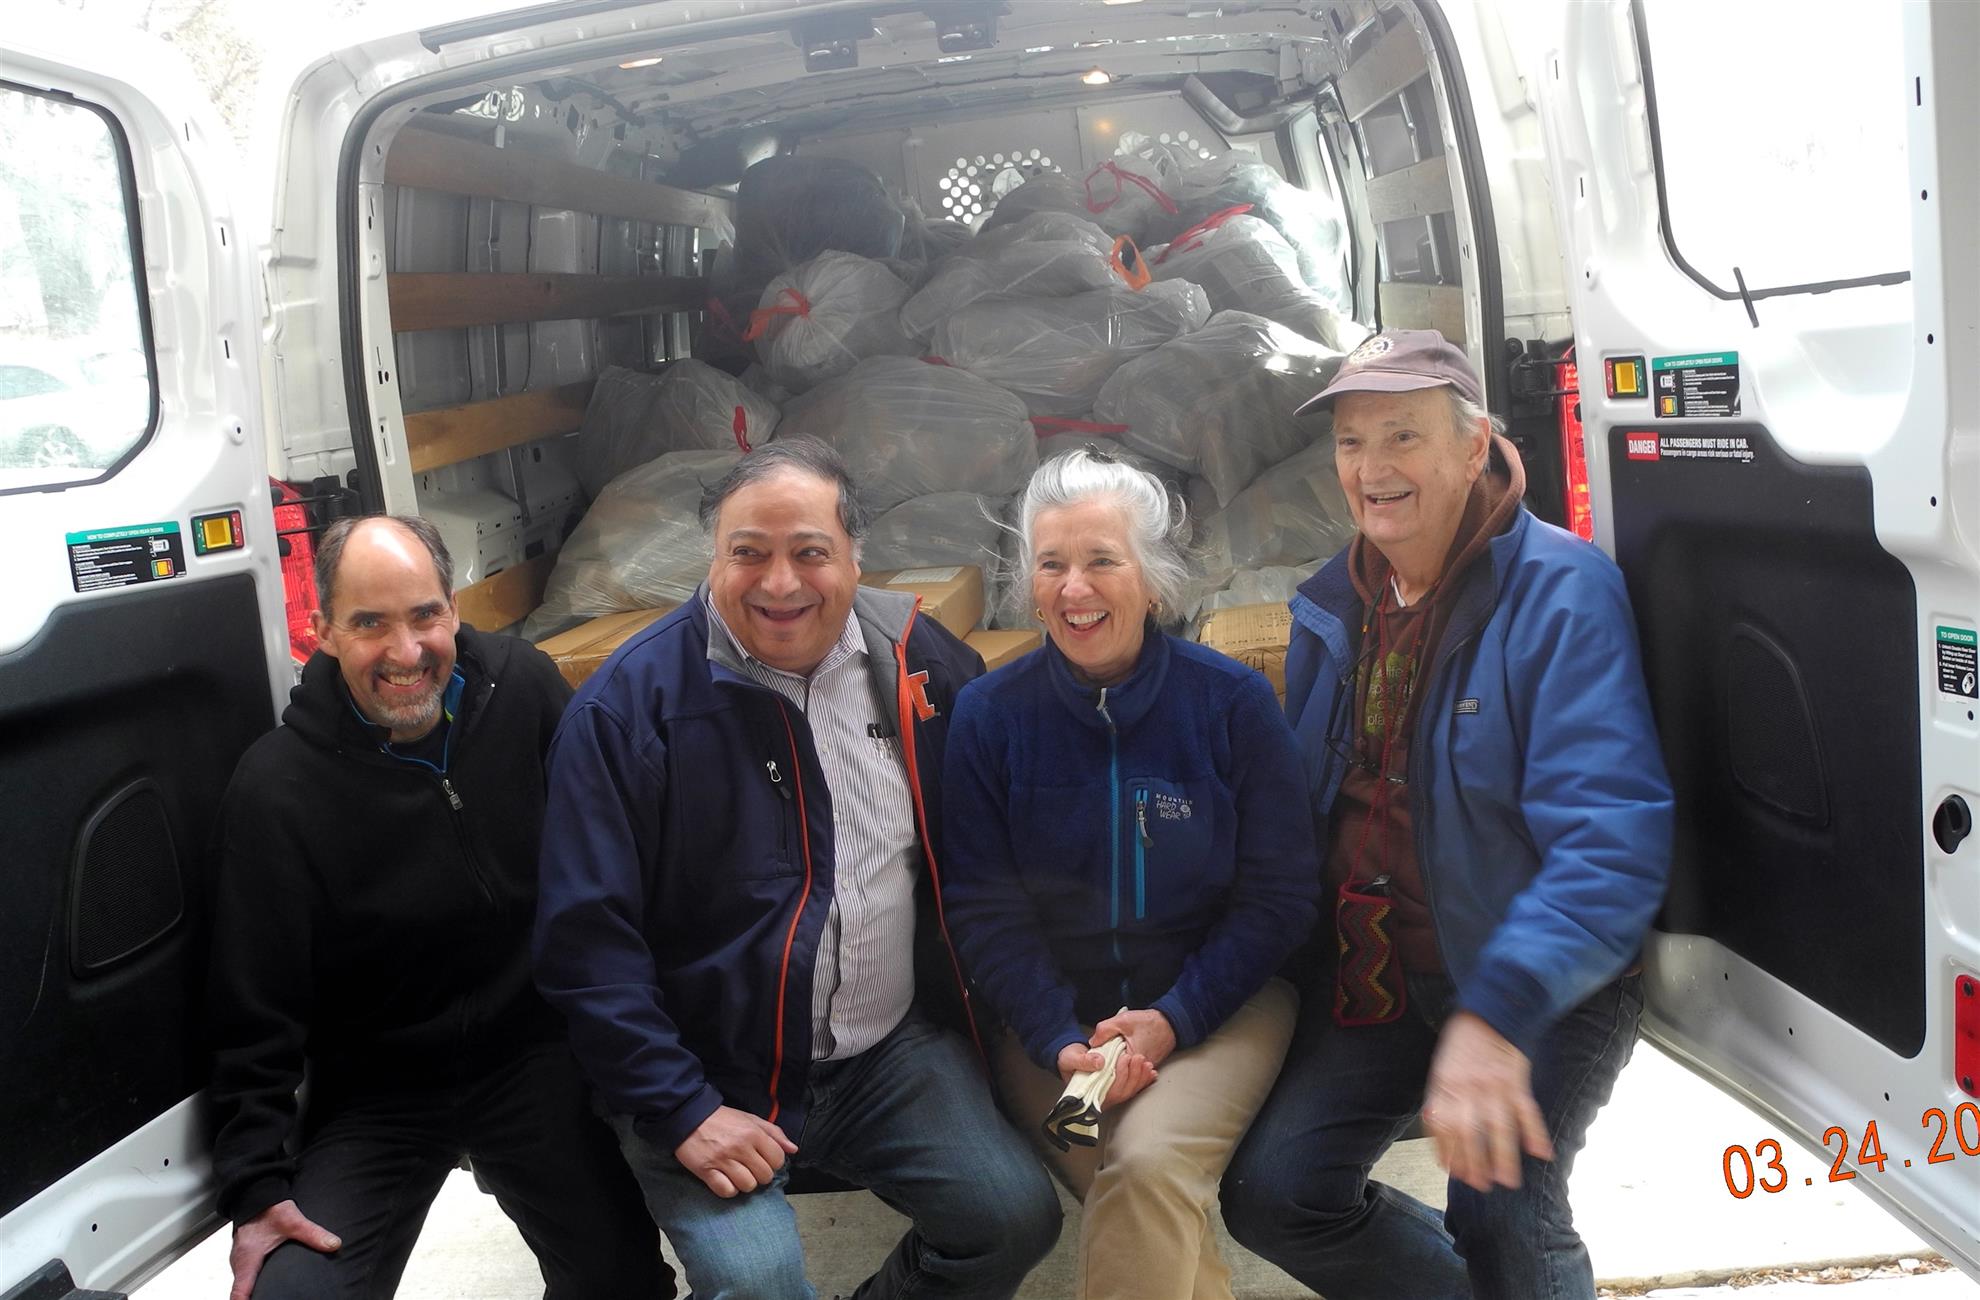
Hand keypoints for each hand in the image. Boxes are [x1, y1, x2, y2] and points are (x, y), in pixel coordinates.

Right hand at [228, 1199, 339, 1299]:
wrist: (258, 1195)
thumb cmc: (269, 1208)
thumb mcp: (292, 1221)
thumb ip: (312, 1234)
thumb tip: (334, 1245)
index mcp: (247, 1260)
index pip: (239, 1294)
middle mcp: (239, 1263)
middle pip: (241, 1294)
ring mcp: (240, 1261)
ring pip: (244, 1286)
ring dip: (254, 1293)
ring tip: (272, 1297)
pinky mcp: (245, 1258)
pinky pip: (247, 1277)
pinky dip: (255, 1284)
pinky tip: (269, 1287)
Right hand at [674, 1105, 797, 1198]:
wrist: (688, 1116)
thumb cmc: (722, 1119)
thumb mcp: (750, 1119)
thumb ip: (774, 1133)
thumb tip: (793, 1149)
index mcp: (753, 1133)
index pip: (777, 1159)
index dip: (773, 1163)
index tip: (764, 1160)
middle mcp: (740, 1147)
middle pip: (764, 1176)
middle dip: (760, 1175)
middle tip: (750, 1168)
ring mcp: (723, 1160)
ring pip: (747, 1186)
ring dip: (744, 1183)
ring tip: (737, 1174)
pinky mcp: (706, 1171)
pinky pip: (726, 1191)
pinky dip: (728, 1190)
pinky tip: (726, 1180)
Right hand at [1056, 1039, 1156, 1104]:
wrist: (1071, 1057)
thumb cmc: (1069, 1060)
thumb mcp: (1071, 1058)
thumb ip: (1084, 1060)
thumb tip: (1100, 1063)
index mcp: (1089, 1093)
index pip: (1109, 1092)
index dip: (1120, 1078)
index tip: (1124, 1059)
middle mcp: (1102, 1097)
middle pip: (1122, 1092)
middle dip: (1133, 1074)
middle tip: (1138, 1057)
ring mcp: (1111, 1094)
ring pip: (1129, 1091)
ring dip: (1140, 1077)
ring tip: (1145, 1062)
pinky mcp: (1118, 1088)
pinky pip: (1133, 1087)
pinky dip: (1143, 1080)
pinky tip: (1151, 1072)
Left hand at [1090, 1008, 1176, 1069]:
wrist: (1169, 1022)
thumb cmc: (1150, 1022)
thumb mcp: (1123, 1020)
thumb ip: (1105, 1030)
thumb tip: (1093, 1043)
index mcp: (1133, 1059)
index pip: (1111, 1070)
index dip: (1100, 1065)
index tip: (1095, 1059)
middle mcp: (1140, 1069)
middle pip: (1117, 1075)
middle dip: (1107, 1068)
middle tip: (1101, 1057)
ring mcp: (1144, 1070)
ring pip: (1125, 1075)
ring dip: (1116, 1068)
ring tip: (1110, 1057)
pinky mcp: (1146, 1068)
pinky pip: (1133, 1072)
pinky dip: (1126, 1067)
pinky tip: (1120, 1059)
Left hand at [1421, 1012, 1554, 1191]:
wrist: (1488, 1013)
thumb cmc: (1462, 1045)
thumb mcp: (1441, 1069)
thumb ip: (1440, 1098)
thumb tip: (1438, 1130)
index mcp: (1444, 1084)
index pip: (1442, 1126)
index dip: (1447, 1151)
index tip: (1455, 1172)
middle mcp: (1467, 1087)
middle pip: (1470, 1132)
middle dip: (1475, 1162)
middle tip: (1481, 1185)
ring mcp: (1494, 1085)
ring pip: (1500, 1127)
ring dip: (1504, 1157)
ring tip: (1508, 1181)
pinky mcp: (1516, 1081)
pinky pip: (1527, 1111)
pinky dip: (1536, 1133)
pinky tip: (1542, 1153)